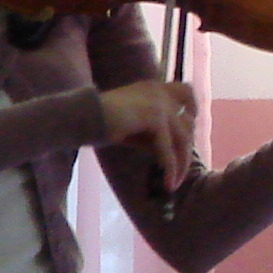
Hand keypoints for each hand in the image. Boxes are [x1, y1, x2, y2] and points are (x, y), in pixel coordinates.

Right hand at [97, 78, 196, 192]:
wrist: (81, 118)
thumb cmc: (99, 123)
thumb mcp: (132, 126)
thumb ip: (152, 132)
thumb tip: (170, 152)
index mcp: (152, 88)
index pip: (185, 91)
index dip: (192, 108)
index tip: (190, 128)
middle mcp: (158, 92)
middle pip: (187, 122)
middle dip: (186, 149)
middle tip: (180, 171)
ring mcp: (158, 103)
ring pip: (182, 138)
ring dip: (180, 164)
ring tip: (174, 183)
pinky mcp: (154, 118)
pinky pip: (168, 149)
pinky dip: (170, 168)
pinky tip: (167, 184)